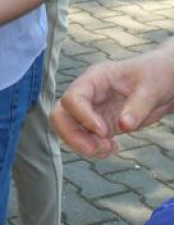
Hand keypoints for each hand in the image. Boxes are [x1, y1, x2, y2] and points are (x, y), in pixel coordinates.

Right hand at [51, 47, 173, 157]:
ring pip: (69, 129)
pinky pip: (86, 138)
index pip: (73, 97)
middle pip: (61, 114)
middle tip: (94, 149)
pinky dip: (95, 148)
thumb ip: (137, 106)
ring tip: (108, 149)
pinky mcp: (100, 124)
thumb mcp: (151, 88)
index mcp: (94, 79)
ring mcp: (92, 110)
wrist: (164, 82)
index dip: (82, 116)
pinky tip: (113, 148)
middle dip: (71, 135)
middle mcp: (88, 95)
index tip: (104, 132)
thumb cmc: (155, 75)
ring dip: (83, 144)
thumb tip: (124, 125)